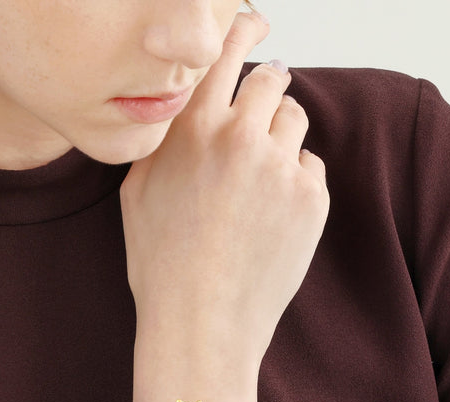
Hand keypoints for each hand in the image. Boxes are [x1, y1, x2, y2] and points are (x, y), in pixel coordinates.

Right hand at [120, 11, 329, 367]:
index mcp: (191, 130)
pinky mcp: (311, 199)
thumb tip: (182, 112)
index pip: (224, 53)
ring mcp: (280, 166)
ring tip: (257, 185)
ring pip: (294, 123)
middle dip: (268, 91)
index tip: (253, 23)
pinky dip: (294, 184)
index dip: (242, 31)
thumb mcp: (137, 195)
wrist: (200, 323)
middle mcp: (239, 136)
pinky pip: (310, 169)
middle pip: (272, 80)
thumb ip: (162, 141)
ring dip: (280, 139)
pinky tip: (269, 218)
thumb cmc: (160, 266)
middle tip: (261, 114)